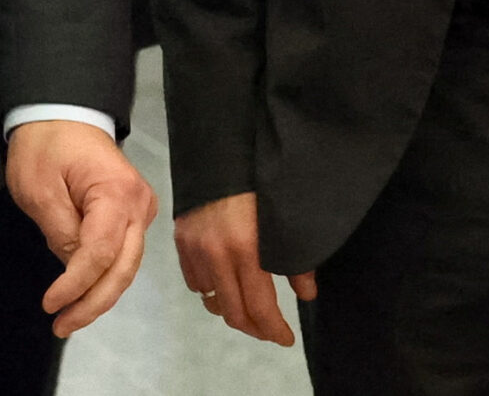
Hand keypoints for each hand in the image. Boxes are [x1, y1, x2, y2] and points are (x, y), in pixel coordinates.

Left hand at [3, 119, 157, 337]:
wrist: (64, 113)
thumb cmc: (46, 145)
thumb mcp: (39, 188)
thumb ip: (59, 232)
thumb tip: (73, 269)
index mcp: (118, 193)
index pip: (100, 254)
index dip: (76, 285)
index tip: (50, 305)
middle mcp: (139, 206)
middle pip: (122, 269)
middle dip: (93, 303)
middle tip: (61, 326)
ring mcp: (140, 212)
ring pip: (125, 267)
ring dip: (98, 296)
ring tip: (67, 319)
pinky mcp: (133, 216)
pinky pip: (121, 255)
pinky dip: (103, 278)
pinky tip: (81, 295)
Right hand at [174, 191, 314, 345]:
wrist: (217, 149)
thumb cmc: (259, 181)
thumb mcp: (284, 218)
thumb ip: (297, 260)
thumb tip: (306, 294)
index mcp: (246, 250)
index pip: (259, 308)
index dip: (274, 330)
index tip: (286, 339)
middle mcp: (216, 255)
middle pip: (233, 313)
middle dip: (255, 328)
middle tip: (270, 329)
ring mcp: (195, 249)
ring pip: (211, 300)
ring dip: (231, 309)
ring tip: (247, 306)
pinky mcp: (181, 241)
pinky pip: (195, 282)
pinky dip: (210, 290)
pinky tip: (224, 283)